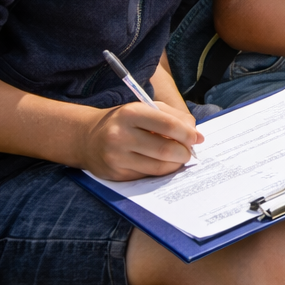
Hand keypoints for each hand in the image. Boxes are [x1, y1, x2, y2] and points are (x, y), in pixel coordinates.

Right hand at [80, 101, 202, 180]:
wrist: (87, 138)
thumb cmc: (125, 121)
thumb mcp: (147, 108)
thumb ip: (174, 117)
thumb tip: (196, 135)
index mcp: (131, 113)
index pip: (168, 125)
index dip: (188, 134)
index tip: (197, 138)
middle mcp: (120, 135)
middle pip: (165, 149)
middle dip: (184, 152)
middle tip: (189, 152)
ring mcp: (116, 157)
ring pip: (159, 167)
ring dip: (175, 164)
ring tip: (178, 157)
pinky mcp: (116, 174)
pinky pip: (147, 176)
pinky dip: (160, 171)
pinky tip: (161, 163)